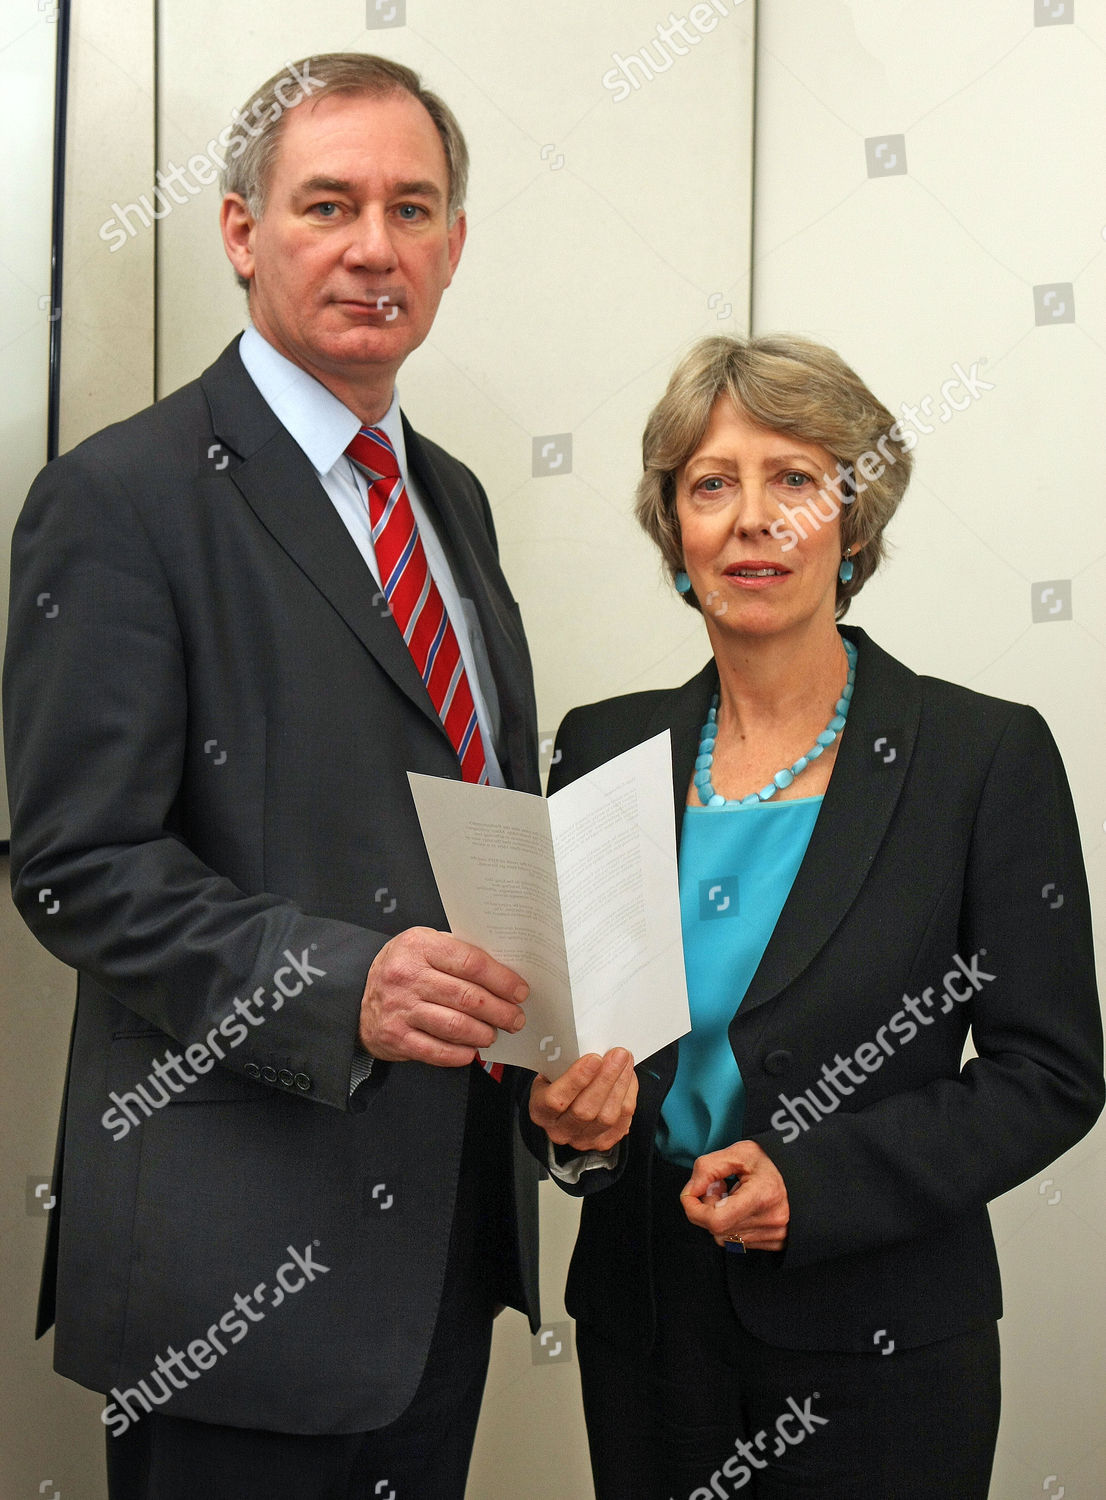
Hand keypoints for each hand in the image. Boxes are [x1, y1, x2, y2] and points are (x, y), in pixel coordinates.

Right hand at [359, 927, 527, 1065]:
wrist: (357, 995)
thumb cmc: (403, 967)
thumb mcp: (424, 945)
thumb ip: (458, 952)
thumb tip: (506, 970)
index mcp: (419, 945)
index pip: (471, 962)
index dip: (502, 979)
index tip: (520, 991)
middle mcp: (407, 976)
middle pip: (468, 998)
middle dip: (500, 1011)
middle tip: (515, 1018)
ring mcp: (400, 1008)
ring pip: (456, 1026)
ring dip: (483, 1034)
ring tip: (493, 1033)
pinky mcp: (396, 1038)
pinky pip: (437, 1051)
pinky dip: (460, 1054)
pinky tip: (471, 1050)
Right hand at [529, 1049, 637, 1153]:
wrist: (563, 1105)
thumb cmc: (557, 1082)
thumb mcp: (551, 1072)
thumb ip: (564, 1063)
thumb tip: (590, 1047)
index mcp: (540, 1111)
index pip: (556, 1100)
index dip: (576, 1079)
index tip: (594, 1058)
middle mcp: (560, 1131)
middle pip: (585, 1110)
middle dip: (606, 1079)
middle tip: (618, 1055)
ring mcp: (582, 1140)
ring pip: (607, 1116)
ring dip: (621, 1085)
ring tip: (626, 1062)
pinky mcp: (603, 1142)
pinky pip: (621, 1121)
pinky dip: (628, 1096)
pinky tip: (628, 1078)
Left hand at [680, 1140, 789, 1251]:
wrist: (803, 1175)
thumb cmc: (770, 1161)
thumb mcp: (739, 1152)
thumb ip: (708, 1168)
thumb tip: (690, 1192)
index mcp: (763, 1195)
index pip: (715, 1219)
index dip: (694, 1209)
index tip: (691, 1193)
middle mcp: (770, 1221)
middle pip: (716, 1229)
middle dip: (706, 1208)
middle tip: (718, 1187)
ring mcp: (774, 1236)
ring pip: (724, 1238)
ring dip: (718, 1218)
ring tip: (732, 1196)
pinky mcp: (775, 1244)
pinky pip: (738, 1242)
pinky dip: (731, 1226)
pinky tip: (742, 1209)